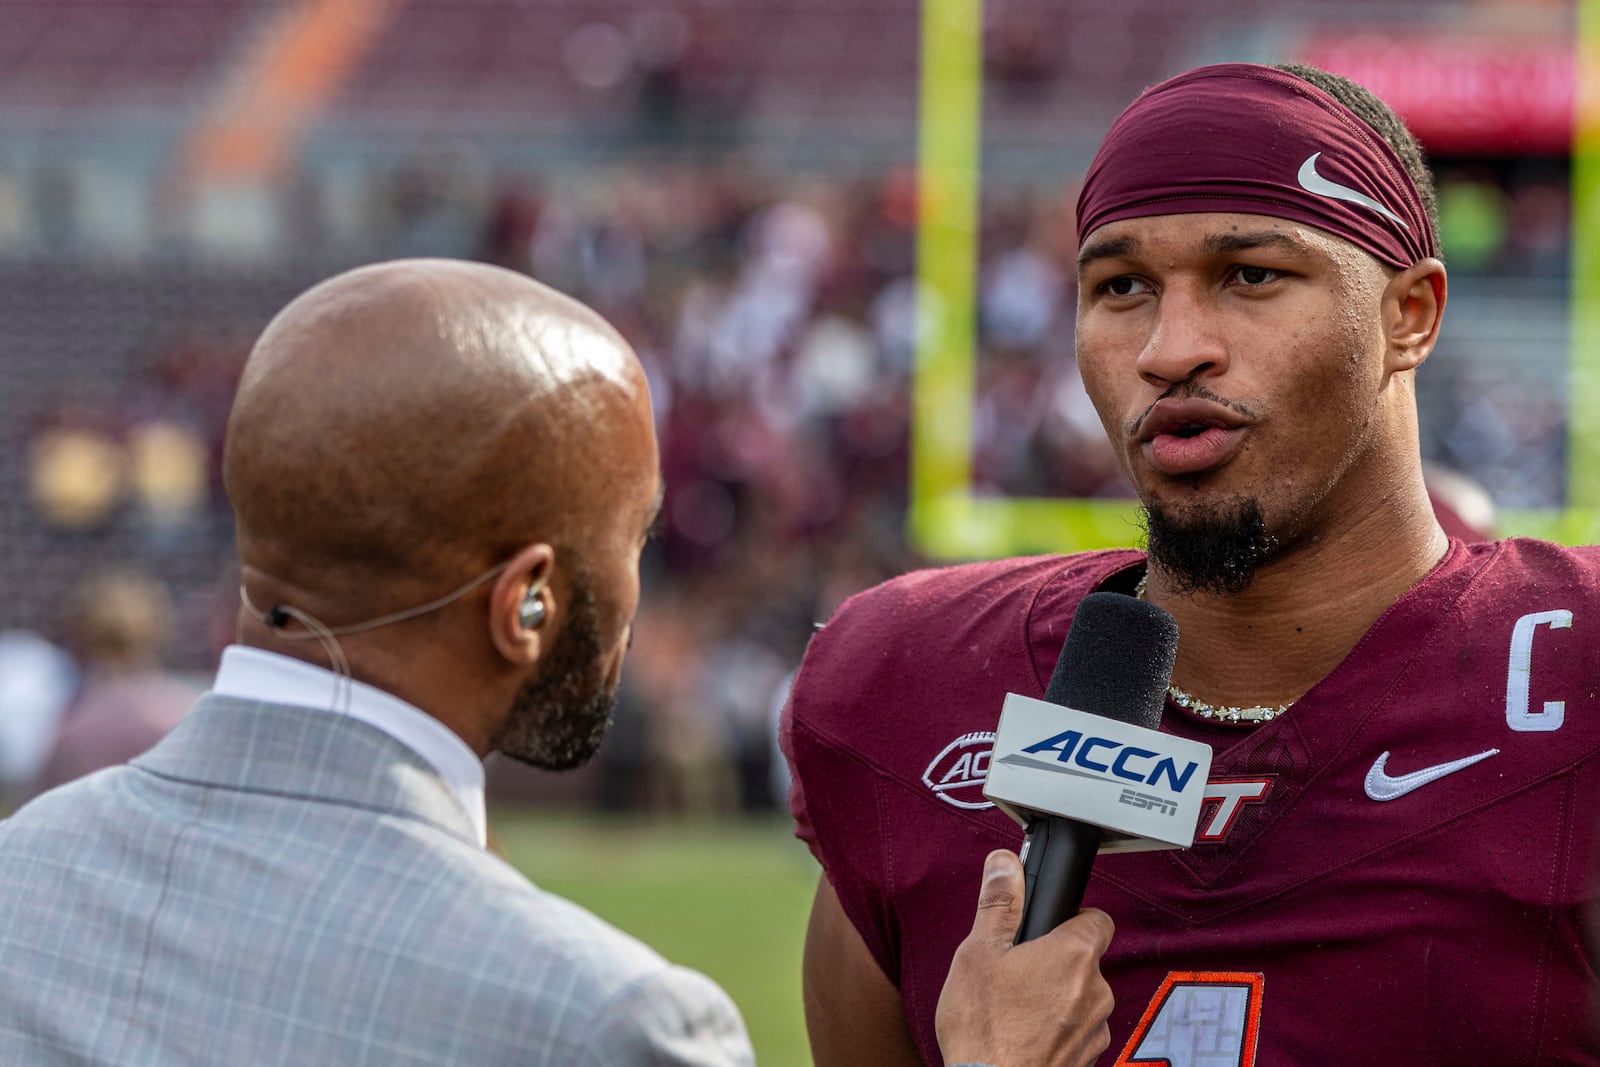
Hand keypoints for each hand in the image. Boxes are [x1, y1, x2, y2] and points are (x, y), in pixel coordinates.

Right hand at [934, 850, 1114, 1066]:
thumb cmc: (984, 1028)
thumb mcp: (978, 954)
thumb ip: (998, 904)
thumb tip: (1005, 864)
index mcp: (1074, 955)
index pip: (1097, 918)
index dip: (1072, 916)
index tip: (1046, 925)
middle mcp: (1097, 991)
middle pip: (1085, 960)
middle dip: (1054, 961)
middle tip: (1015, 969)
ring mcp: (1096, 1029)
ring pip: (1081, 997)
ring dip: (1056, 996)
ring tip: (1014, 1007)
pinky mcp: (1089, 1059)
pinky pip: (1077, 1029)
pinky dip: (1056, 1028)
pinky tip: (1022, 1033)